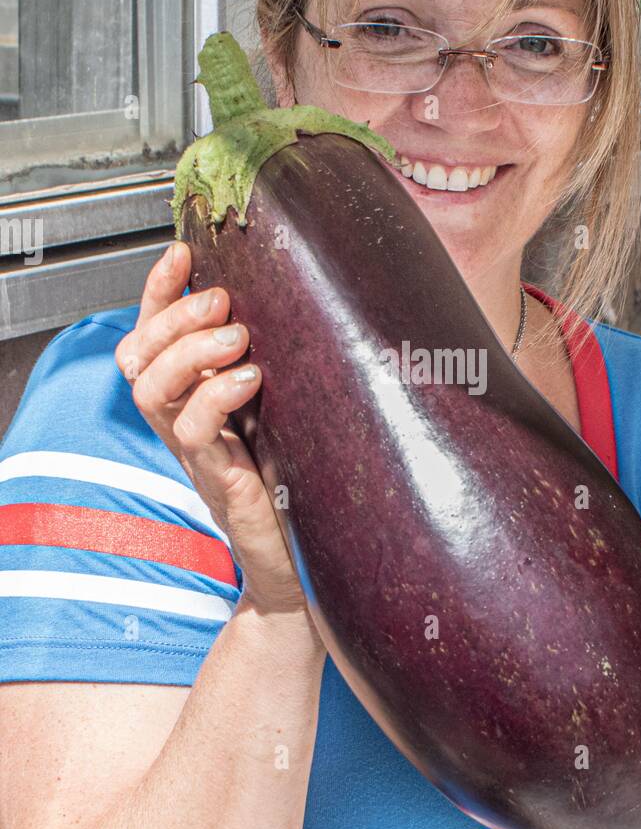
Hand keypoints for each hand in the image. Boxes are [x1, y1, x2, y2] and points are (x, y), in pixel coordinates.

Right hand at [115, 241, 312, 623]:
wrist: (307, 576)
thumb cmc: (303, 495)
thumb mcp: (290, 417)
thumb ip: (284, 371)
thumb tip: (314, 306)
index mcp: (197, 403)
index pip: (153, 337)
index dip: (157, 292)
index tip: (182, 251)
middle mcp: (187, 427)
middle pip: (139, 358)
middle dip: (173, 315)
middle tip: (221, 299)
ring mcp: (199, 457)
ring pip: (153, 391)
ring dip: (189, 351)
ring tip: (236, 336)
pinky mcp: (221, 485)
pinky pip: (192, 434)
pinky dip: (214, 397)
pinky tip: (251, 380)